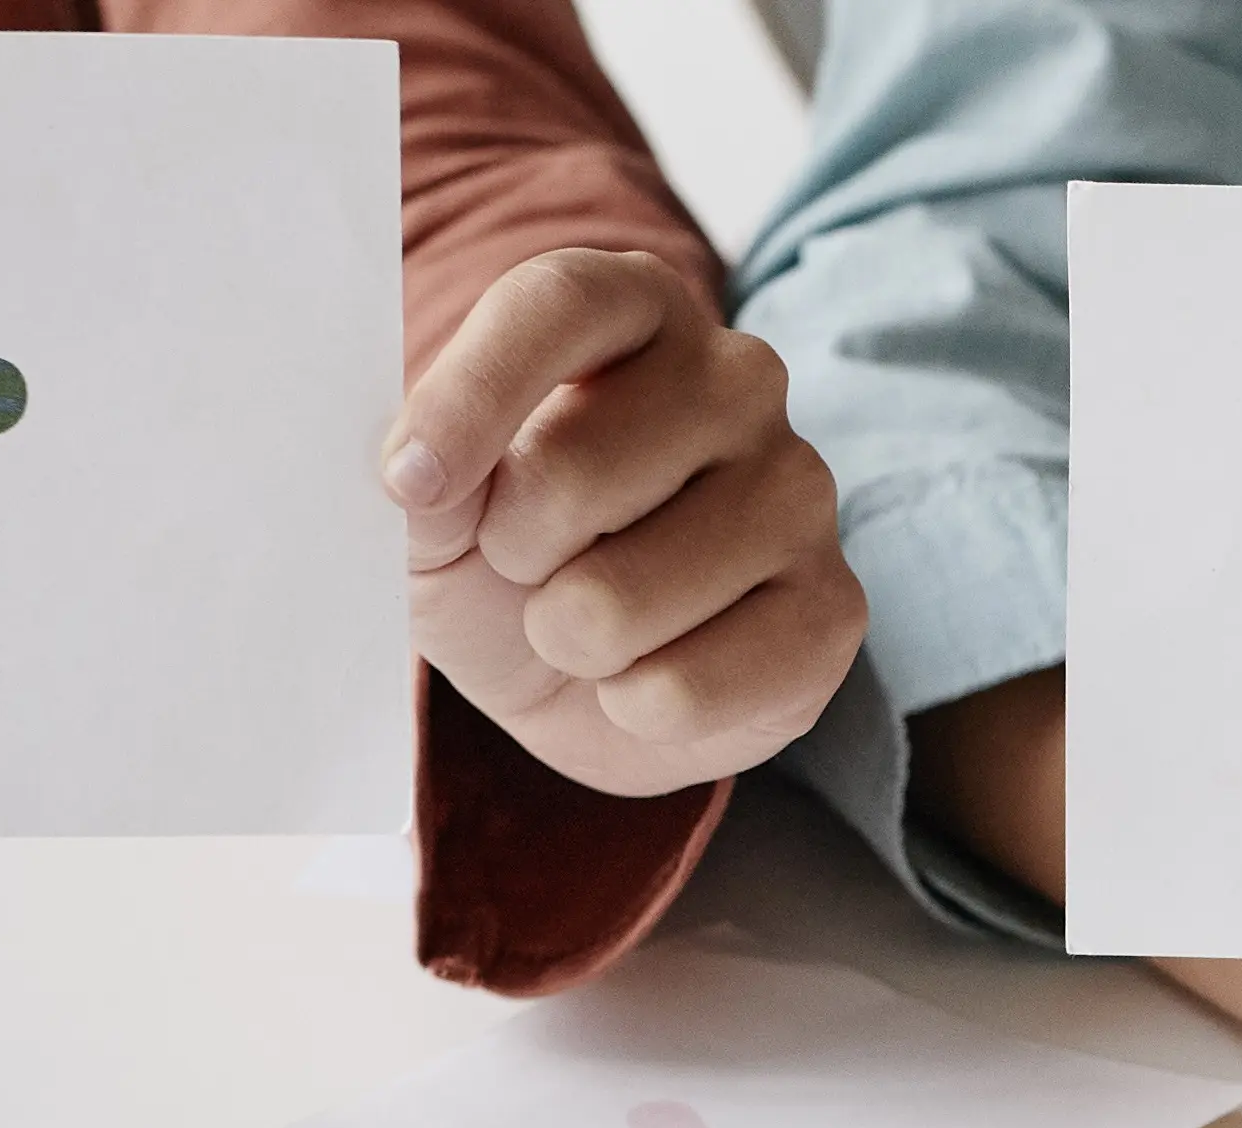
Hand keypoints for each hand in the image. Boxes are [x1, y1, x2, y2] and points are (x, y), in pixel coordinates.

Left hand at [384, 249, 856, 798]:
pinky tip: (652, 677)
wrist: (585, 678)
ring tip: (592, 625)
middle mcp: (739, 378)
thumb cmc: (507, 564)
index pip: (561, 304)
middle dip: (514, 552)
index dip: (474, 393)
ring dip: (572, 641)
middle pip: (577, 468)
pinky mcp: (833, 607)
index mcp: (634, 310)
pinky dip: (635, 708)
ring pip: (623, 598)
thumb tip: (420, 478)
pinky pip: (686, 688)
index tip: (408, 481)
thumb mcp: (430, 511)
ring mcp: (801, 489)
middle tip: (529, 566)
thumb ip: (421, 475)